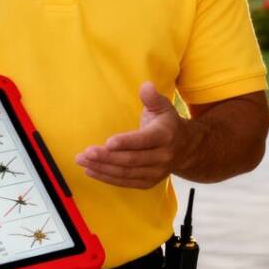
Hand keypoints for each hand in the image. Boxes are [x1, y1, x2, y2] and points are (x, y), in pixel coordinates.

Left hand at [75, 82, 197, 188]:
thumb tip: (146, 86)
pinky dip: (107, 178)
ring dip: (102, 168)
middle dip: (106, 157)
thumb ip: (152, 97)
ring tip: (82, 161)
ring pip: (126, 173)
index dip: (126, 142)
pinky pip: (125, 182)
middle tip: (85, 152)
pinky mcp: (148, 182)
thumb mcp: (163, 107)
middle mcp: (163, 156)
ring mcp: (156, 172)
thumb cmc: (167, 124)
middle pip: (131, 159)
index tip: (107, 142)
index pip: (144, 140)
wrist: (186, 148)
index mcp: (165, 136)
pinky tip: (90, 171)